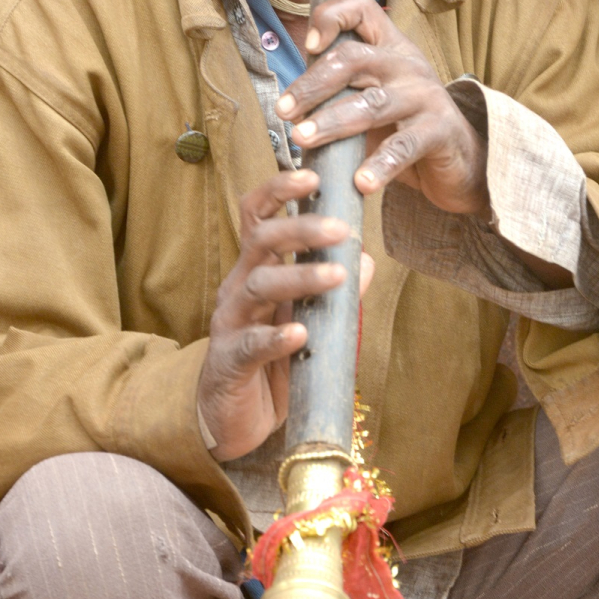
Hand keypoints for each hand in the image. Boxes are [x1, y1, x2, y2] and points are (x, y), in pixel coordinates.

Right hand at [198, 169, 374, 462]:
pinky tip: (300, 336)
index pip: (258, 217)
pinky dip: (275, 338)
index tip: (312, 176)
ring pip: (258, 286)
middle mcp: (238, 288)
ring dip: (299, 277)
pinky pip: (250, 345)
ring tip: (337, 277)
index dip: (279, 191)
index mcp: (254, 269)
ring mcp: (229, 324)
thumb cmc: (271, 362)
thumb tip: (368, 260)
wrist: (234, 421)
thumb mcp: (308, 320)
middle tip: (340, 228)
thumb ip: (336, 292)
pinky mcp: (229, 363)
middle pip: (260, 242)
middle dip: (299, 229)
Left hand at [274, 0, 488, 216]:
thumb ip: (341, 91)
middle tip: (284, 111)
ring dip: (331, 122)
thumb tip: (289, 105)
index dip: (332, 16)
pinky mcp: (440, 130)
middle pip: (352, 59)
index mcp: (389, 47)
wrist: (462, 158)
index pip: (361, 8)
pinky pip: (404, 145)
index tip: (309, 45)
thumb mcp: (373, 97)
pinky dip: (380, 165)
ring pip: (371, 103)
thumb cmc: (405, 125)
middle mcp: (407, 64)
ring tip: (303, 139)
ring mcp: (426, 95)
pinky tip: (361, 182)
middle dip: (312, 85)